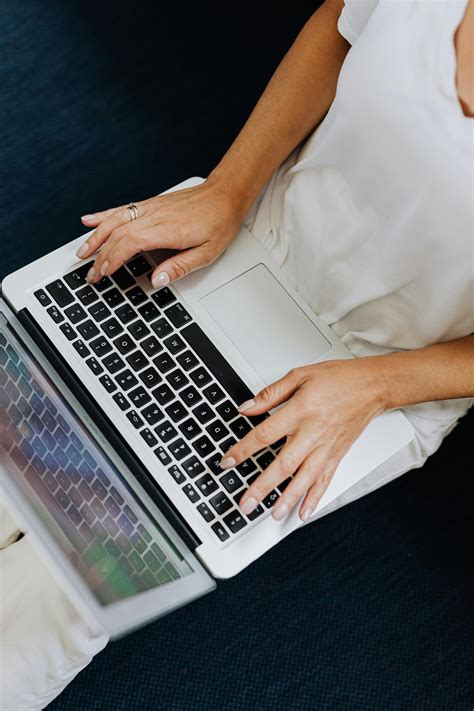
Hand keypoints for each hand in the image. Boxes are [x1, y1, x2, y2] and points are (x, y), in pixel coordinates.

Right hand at [76, 175, 248, 287]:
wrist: (225, 195)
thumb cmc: (218, 222)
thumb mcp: (207, 253)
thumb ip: (180, 267)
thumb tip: (157, 280)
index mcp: (166, 230)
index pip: (129, 244)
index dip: (112, 260)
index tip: (103, 274)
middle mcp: (154, 216)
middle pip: (117, 235)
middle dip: (99, 256)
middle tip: (90, 274)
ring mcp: (150, 208)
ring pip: (114, 220)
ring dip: (95, 237)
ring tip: (82, 252)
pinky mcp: (151, 204)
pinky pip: (121, 209)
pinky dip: (102, 216)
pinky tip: (89, 221)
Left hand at [220, 357, 388, 521]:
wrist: (372, 386)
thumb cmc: (339, 378)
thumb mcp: (299, 375)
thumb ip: (270, 394)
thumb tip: (246, 407)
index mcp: (300, 411)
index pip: (264, 435)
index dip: (243, 450)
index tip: (227, 462)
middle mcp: (312, 433)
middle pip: (283, 465)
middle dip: (262, 487)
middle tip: (246, 503)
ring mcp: (326, 446)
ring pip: (304, 478)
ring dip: (288, 498)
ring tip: (273, 514)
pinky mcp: (337, 454)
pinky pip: (325, 479)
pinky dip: (314, 498)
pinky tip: (304, 511)